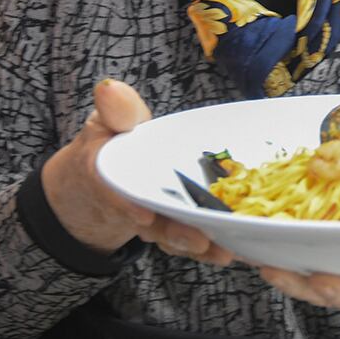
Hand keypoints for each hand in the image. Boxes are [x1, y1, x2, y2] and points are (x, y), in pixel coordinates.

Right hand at [40, 78, 233, 265]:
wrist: (102, 182)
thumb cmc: (110, 145)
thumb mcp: (106, 123)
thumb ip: (115, 110)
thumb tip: (110, 89)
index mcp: (110, 178)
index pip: (114, 194)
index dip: (128, 206)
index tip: (143, 216)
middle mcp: (132, 205)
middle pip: (152, 225)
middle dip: (176, 233)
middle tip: (199, 240)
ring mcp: (155, 220)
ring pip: (174, 237)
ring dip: (199, 245)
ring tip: (224, 250)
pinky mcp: (175, 227)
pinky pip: (192, 239)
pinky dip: (212, 247)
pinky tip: (237, 248)